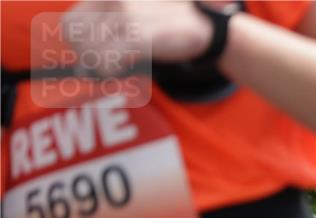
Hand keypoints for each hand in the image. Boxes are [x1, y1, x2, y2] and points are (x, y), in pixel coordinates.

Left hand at [62, 1, 213, 75]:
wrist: (202, 27)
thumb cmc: (166, 27)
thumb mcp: (131, 22)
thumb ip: (106, 35)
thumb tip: (82, 69)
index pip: (71, 24)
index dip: (77, 45)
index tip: (91, 56)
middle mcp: (114, 0)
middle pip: (77, 37)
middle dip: (86, 58)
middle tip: (104, 66)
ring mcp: (126, 17)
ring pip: (91, 50)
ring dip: (100, 66)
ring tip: (116, 68)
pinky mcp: (140, 35)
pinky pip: (110, 60)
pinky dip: (111, 71)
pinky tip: (123, 70)